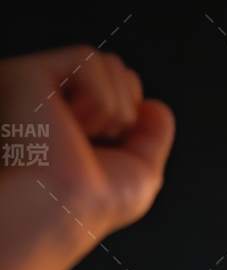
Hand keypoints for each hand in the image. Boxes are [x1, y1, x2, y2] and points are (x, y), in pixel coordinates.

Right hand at [0, 47, 173, 255]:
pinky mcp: (27, 73)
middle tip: (95, 143)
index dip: (131, 118)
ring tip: (81, 135)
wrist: (65, 209)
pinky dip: (97, 99)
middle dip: (125, 111)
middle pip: (116, 70)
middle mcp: (48, 99)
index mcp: (68, 119)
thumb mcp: (140, 172)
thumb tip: (157, 107)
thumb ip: (153, 137)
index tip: (110, 149)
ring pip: (106, 64)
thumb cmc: (92, 204)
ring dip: (112, 109)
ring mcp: (35, 84)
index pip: (119, 90)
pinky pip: (88, 59)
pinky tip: (70, 124)